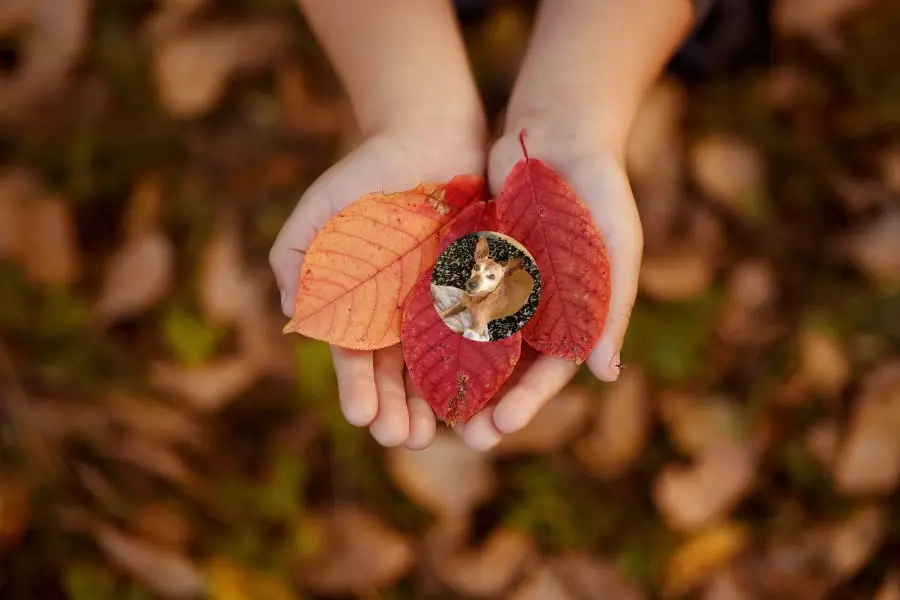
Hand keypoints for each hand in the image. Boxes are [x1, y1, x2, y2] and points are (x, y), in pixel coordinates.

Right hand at [270, 130, 484, 448]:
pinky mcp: (485, 291)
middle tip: (403, 439)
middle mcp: (404, 316)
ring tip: (442, 432)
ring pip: (442, 367)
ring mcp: (445, 306)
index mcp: (363, 306)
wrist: (430, 134)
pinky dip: (486, 366)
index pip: (357, 359)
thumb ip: (296, 255)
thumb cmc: (368, 172)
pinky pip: (487, 335)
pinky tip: (488, 393)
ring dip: (439, 403)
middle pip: (400, 375)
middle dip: (399, 409)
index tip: (361, 416)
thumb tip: (291, 316)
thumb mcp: (321, 209)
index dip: (358, 388)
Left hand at [452, 123, 642, 450]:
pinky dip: (433, 328)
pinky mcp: (468, 264)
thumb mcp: (615, 245)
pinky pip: (449, 302)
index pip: (549, 370)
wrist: (557, 132)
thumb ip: (611, 305)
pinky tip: (407, 353)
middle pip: (508, 368)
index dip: (528, 400)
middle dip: (487, 403)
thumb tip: (605, 374)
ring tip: (428, 411)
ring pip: (473, 343)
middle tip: (462, 437)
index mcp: (572, 313)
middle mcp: (533, 308)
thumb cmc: (598, 189)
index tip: (502, 427)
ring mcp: (500, 287)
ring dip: (455, 378)